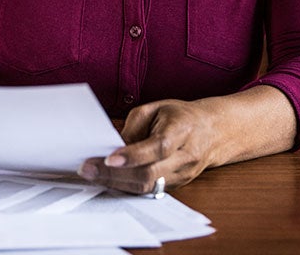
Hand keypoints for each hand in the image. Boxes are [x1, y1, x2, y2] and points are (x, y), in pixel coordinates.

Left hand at [77, 99, 218, 194]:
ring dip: (115, 182)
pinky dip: (125, 186)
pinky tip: (107, 179)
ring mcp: (181, 175)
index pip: (159, 147)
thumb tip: (111, 148)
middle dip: (114, 174)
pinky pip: (146, 190)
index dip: (133, 155)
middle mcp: (185, 157)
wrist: (213, 132)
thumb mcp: (156, 108)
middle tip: (87, 169)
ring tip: (91, 174)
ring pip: (145, 187)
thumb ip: (133, 127)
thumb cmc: (180, 117)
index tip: (109, 158)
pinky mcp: (175, 186)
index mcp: (182, 130)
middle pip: (149, 173)